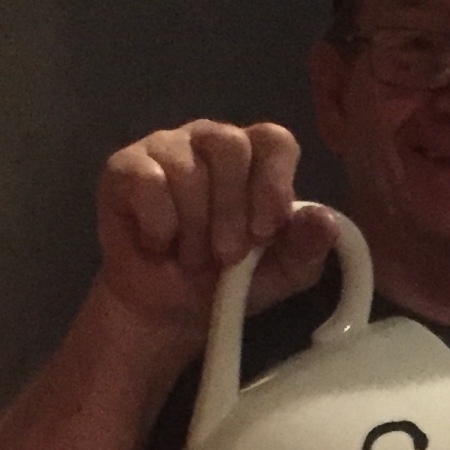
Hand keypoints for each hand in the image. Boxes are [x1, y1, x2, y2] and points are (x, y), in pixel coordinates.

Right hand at [94, 120, 338, 342]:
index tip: (266, 230)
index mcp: (255, 158)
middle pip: (229, 145)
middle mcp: (211, 141)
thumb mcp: (281, 275)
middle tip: (227, 255)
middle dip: (232, 209)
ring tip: (193, 256)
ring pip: (187, 169)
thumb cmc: (228, 282)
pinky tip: (160, 244)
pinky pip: (148, 183)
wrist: (168, 310)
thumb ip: (306, 247)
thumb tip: (324, 219)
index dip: (273, 182)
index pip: (274, 139)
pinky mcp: (125, 167)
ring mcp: (166, 148)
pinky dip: (160, 226)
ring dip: (195, 228)